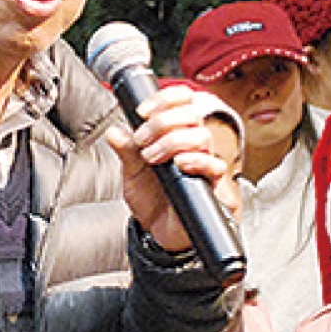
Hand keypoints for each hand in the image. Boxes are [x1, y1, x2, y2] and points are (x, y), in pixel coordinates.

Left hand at [106, 82, 224, 249]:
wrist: (159, 233)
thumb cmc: (152, 200)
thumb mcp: (133, 173)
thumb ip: (126, 152)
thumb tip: (115, 133)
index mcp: (177, 134)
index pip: (183, 101)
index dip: (166, 98)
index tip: (143, 111)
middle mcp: (194, 146)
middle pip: (192, 115)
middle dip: (162, 123)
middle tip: (142, 141)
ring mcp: (206, 164)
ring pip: (203, 137)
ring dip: (174, 141)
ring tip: (152, 157)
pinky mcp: (214, 186)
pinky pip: (215, 166)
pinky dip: (197, 161)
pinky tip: (179, 164)